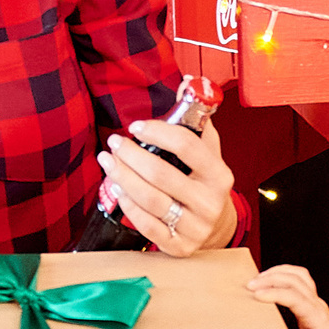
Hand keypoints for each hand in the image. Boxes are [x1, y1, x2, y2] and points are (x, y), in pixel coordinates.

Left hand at [96, 116, 237, 255]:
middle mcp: (210, 201)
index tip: (136, 127)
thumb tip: (186, 82)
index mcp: (219, 174)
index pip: (188, 146)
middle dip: (131, 155)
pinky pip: (146, 225)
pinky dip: (127, 205)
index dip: (158, 132)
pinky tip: (116, 189)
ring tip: (108, 162)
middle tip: (114, 143)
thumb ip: (195, 119)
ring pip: (150, 200)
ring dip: (122, 178)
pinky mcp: (179, 246)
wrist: (216, 227)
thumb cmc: (204, 182)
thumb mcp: (207, 151)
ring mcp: (195, 227)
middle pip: (161, 174)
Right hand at [247, 264, 328, 328]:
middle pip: (295, 280)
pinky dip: (283, 275)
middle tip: (250, 285)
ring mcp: (316, 301)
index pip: (295, 297)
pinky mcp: (311, 302)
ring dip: (277, 272)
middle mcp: (317, 305)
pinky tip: (271, 280)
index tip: (256, 296)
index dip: (274, 293)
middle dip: (271, 278)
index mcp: (317, 317)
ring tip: (258, 278)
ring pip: (298, 275)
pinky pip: (299, 280)